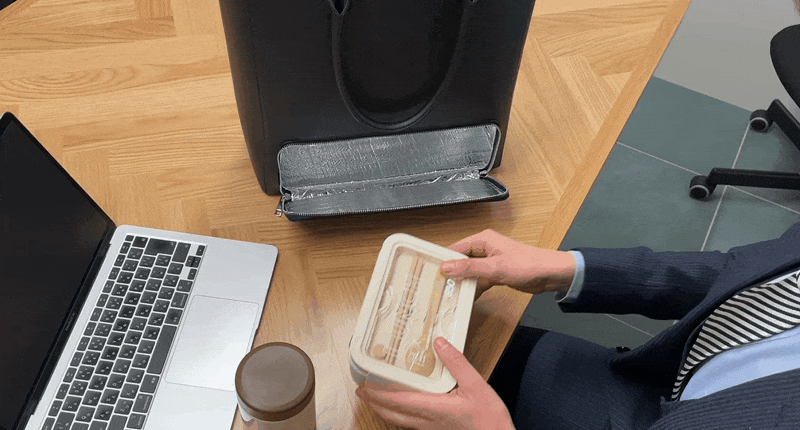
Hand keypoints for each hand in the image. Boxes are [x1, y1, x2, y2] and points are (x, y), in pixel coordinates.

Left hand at [356, 337, 514, 429]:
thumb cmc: (489, 419)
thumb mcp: (476, 384)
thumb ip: (456, 363)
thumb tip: (439, 343)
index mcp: (434, 408)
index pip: (397, 401)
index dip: (377, 395)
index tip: (364, 387)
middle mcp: (428, 422)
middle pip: (393, 415)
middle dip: (374, 403)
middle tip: (362, 392)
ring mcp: (431, 429)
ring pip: (400, 421)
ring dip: (385, 410)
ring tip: (376, 399)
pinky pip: (411, 424)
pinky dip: (399, 415)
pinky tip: (403, 409)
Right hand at [440, 229, 575, 297]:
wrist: (551, 275)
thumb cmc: (528, 265)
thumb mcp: (495, 268)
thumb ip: (470, 268)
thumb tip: (447, 267)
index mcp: (483, 240)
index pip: (455, 248)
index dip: (443, 260)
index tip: (432, 273)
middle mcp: (484, 249)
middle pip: (460, 261)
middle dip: (451, 273)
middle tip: (438, 287)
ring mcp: (490, 262)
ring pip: (469, 272)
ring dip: (462, 283)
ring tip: (449, 295)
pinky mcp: (495, 273)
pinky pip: (478, 280)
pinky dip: (473, 288)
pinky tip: (466, 299)